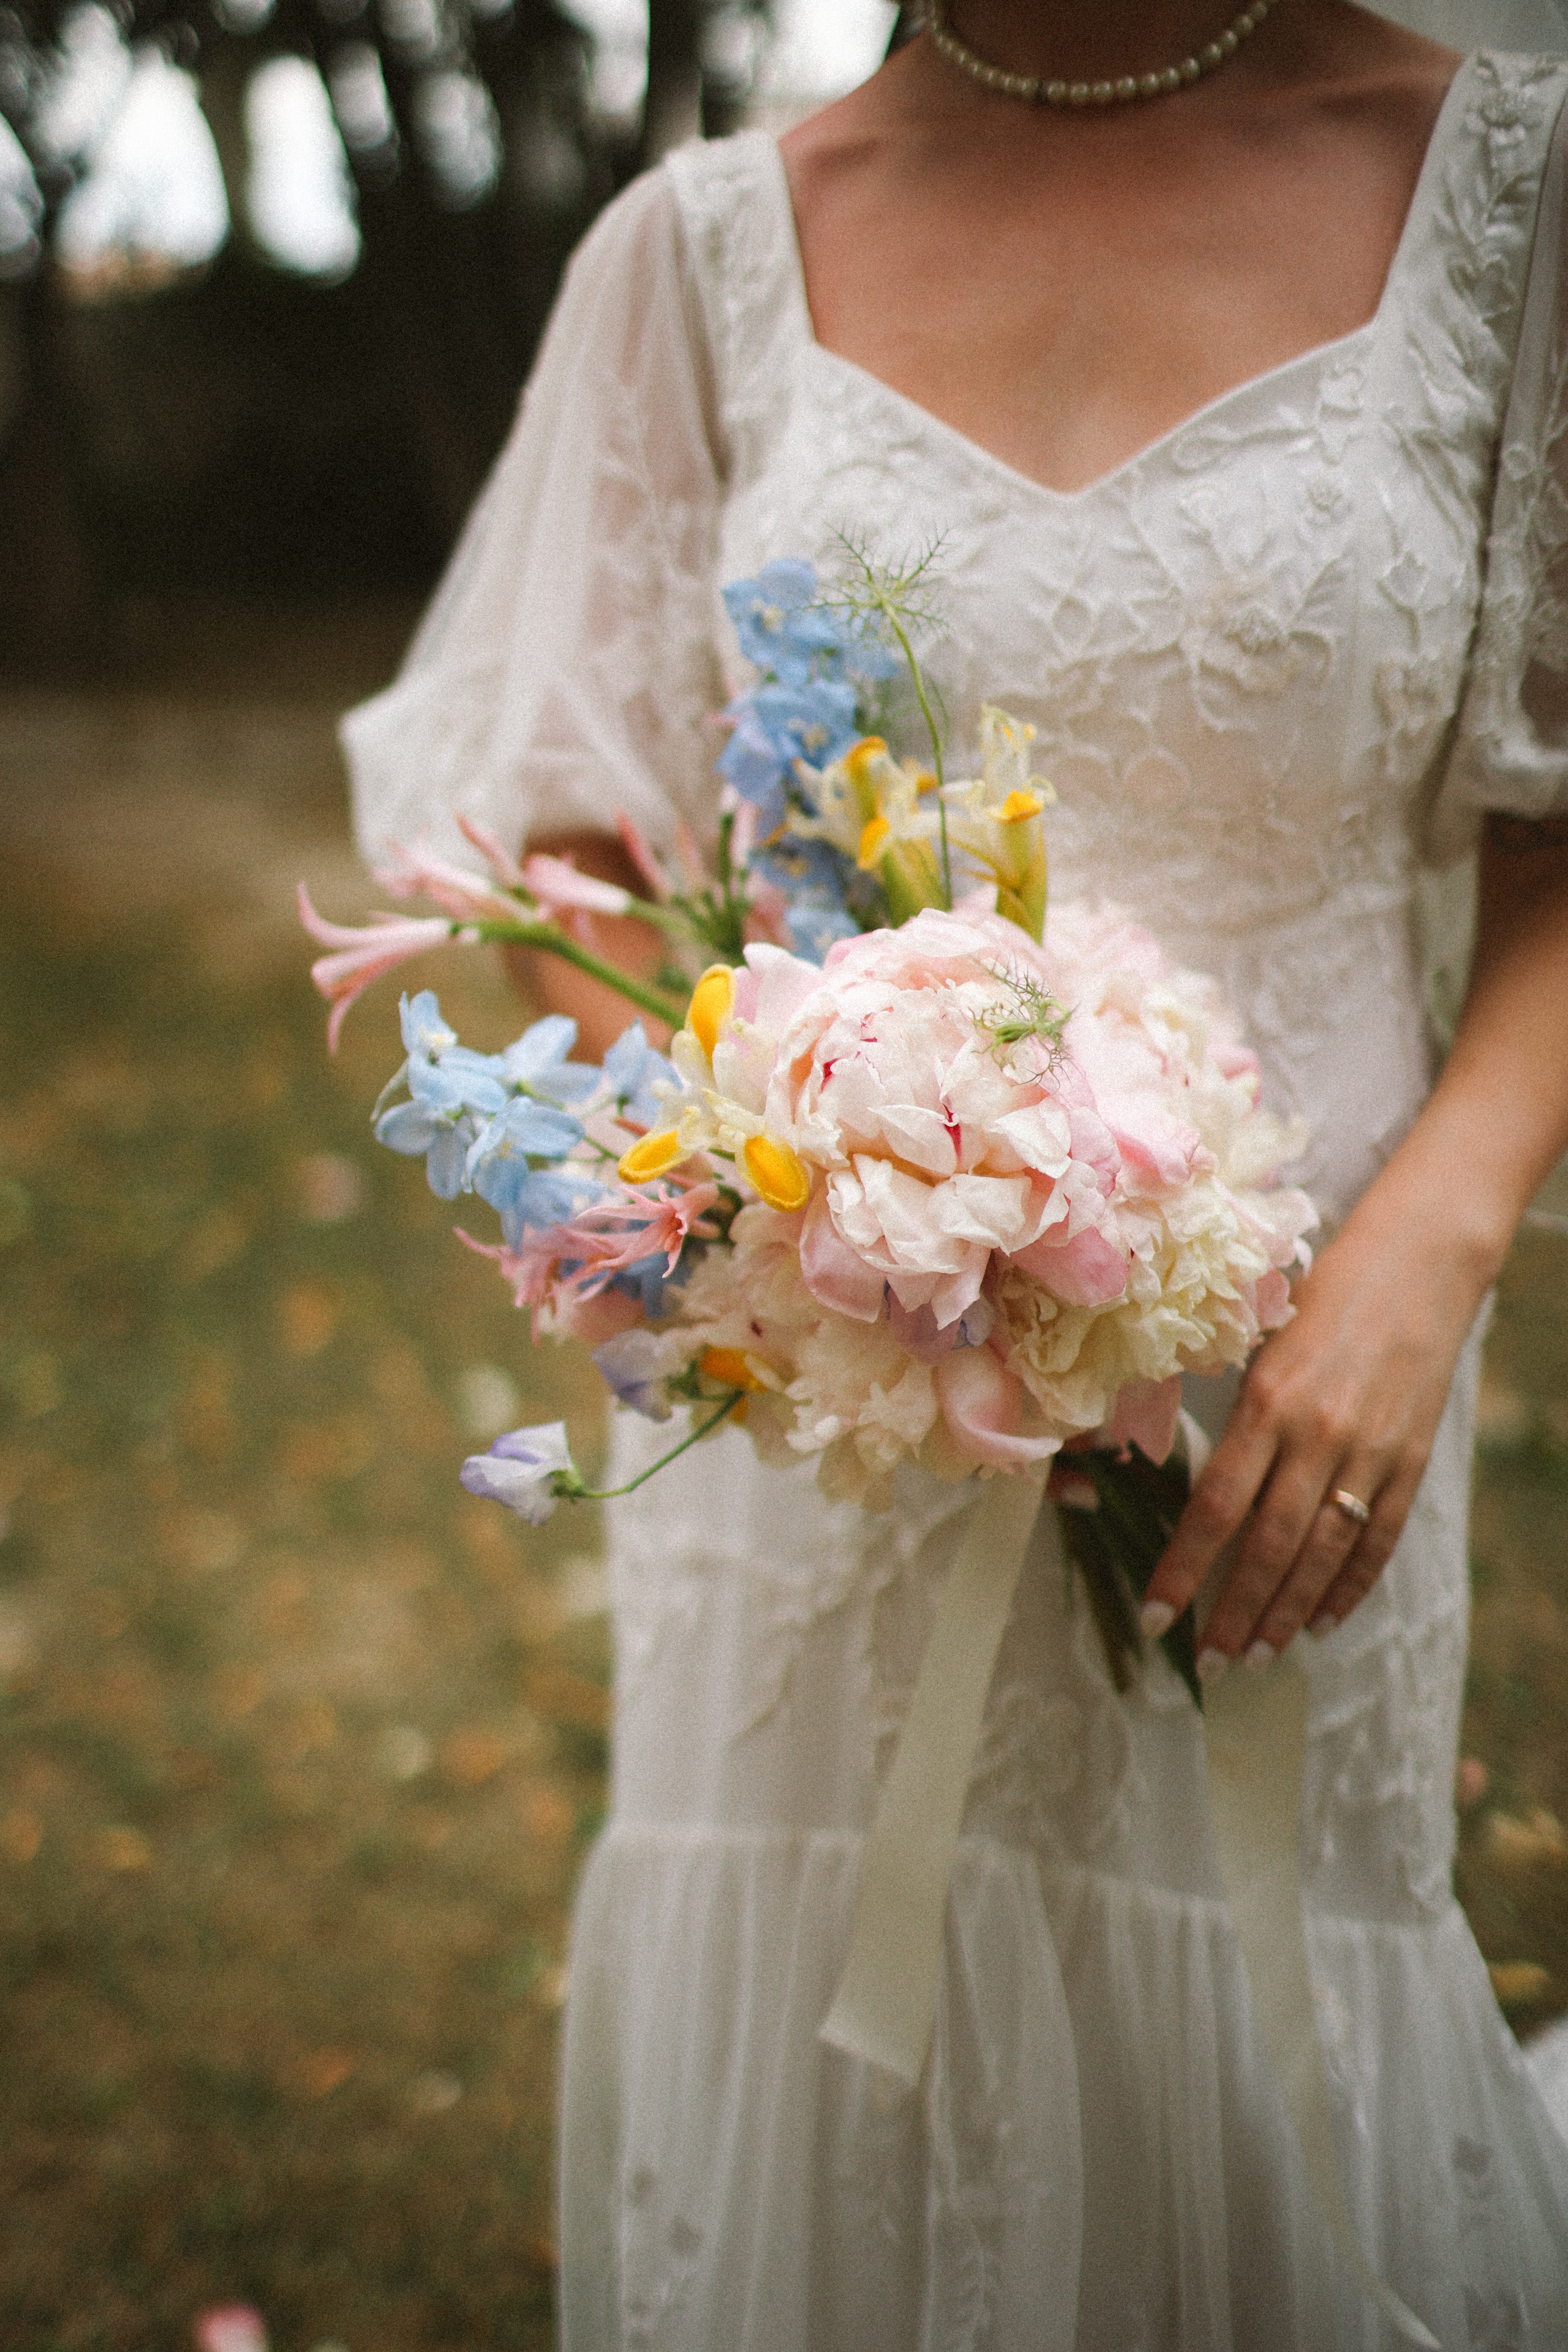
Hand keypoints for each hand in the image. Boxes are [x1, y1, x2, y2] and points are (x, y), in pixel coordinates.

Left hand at [1138, 1194, 1488, 1676]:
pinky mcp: (1411, 1460)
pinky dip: (1349, 1587)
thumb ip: (1235, 1414)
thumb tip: (1197, 1481)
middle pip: (1267, 1546)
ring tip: (1256, 1654)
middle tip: (1207, 1662)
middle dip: (1232, 1611)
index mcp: (1267, 1402)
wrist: (1416, 1262)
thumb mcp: (1259, 1342)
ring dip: (1286, 1613)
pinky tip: (1323, 1621)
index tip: (1157, 1616)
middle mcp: (1317, 1435)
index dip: (1184, 1568)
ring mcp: (1370, 1452)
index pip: (1215, 1507)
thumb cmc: (1323, 1292)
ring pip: (1321, 1555)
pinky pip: (1377, 1540)